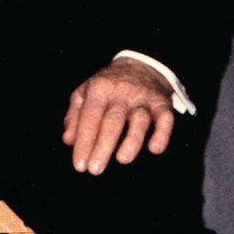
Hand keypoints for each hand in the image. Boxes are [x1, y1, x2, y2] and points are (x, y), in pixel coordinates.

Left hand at [61, 57, 178, 173]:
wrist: (140, 65)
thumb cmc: (107, 85)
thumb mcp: (85, 93)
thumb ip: (75, 116)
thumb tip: (69, 140)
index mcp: (99, 89)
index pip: (89, 118)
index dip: (83, 142)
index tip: (79, 165)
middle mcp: (121, 93)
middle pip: (112, 121)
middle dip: (102, 147)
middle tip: (95, 169)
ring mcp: (143, 98)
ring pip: (139, 120)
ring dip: (132, 140)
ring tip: (122, 159)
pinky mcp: (162, 104)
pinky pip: (165, 119)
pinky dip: (162, 133)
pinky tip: (155, 148)